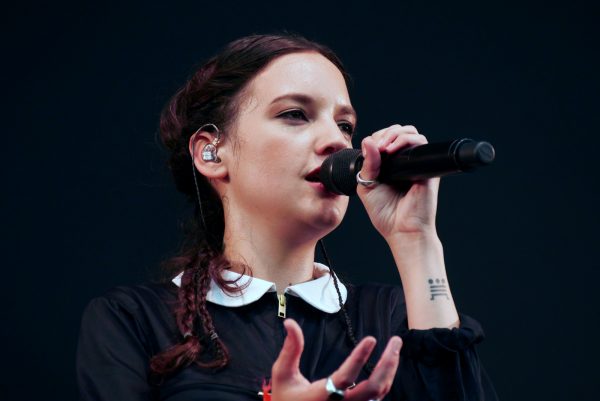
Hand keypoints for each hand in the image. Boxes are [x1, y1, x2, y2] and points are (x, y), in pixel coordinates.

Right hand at [271, 319, 401, 400]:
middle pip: (374, 388)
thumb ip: (290, 349)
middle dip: (388, 363)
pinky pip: (376, 397)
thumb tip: (291, 323)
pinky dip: (384, 380)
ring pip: (380, 393)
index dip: (359, 358)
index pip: (345, 378)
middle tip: (396, 341)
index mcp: (322, 398)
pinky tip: (386, 366)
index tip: (371, 339)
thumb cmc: (286, 399)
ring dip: (390, 370)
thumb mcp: (283, 375)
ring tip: (394, 349)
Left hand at [357, 125, 439, 238]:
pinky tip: (391, 151)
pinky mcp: (427, 167)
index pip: (386, 139)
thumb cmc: (386, 214)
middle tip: (377, 146)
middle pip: (399, 131)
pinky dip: (405, 140)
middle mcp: (405, 162)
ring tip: (384, 147)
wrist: (401, 230)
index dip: (377, 138)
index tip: (368, 149)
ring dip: (394, 133)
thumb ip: (367, 164)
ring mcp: (416, 163)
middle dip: (385, 133)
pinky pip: (420, 143)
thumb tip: (367, 141)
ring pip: (410, 132)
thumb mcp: (367, 185)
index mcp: (391, 165)